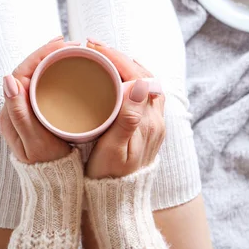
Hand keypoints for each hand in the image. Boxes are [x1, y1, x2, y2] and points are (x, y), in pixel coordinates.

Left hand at [0, 37, 76, 163]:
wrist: (52, 186)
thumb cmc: (46, 165)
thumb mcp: (34, 142)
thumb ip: (20, 113)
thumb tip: (8, 79)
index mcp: (11, 110)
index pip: (23, 71)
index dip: (42, 54)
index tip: (63, 44)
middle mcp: (14, 107)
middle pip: (29, 70)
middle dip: (49, 53)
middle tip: (72, 44)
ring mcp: (25, 110)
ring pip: (37, 76)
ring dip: (52, 61)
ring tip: (72, 51)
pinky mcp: (36, 113)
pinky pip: (43, 86)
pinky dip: (55, 73)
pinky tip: (69, 70)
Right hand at [85, 41, 165, 178]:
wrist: (119, 201)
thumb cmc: (110, 178)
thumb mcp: (113, 151)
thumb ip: (127, 119)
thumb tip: (138, 84)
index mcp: (147, 122)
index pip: (136, 76)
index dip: (116, 58)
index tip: (94, 48)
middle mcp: (155, 118)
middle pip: (143, 74)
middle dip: (119, 56)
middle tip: (93, 47)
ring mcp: (153, 121)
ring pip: (144, 81)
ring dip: (125, 64)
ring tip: (101, 56)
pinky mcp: (148, 125)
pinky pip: (142, 91)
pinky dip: (128, 76)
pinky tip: (113, 75)